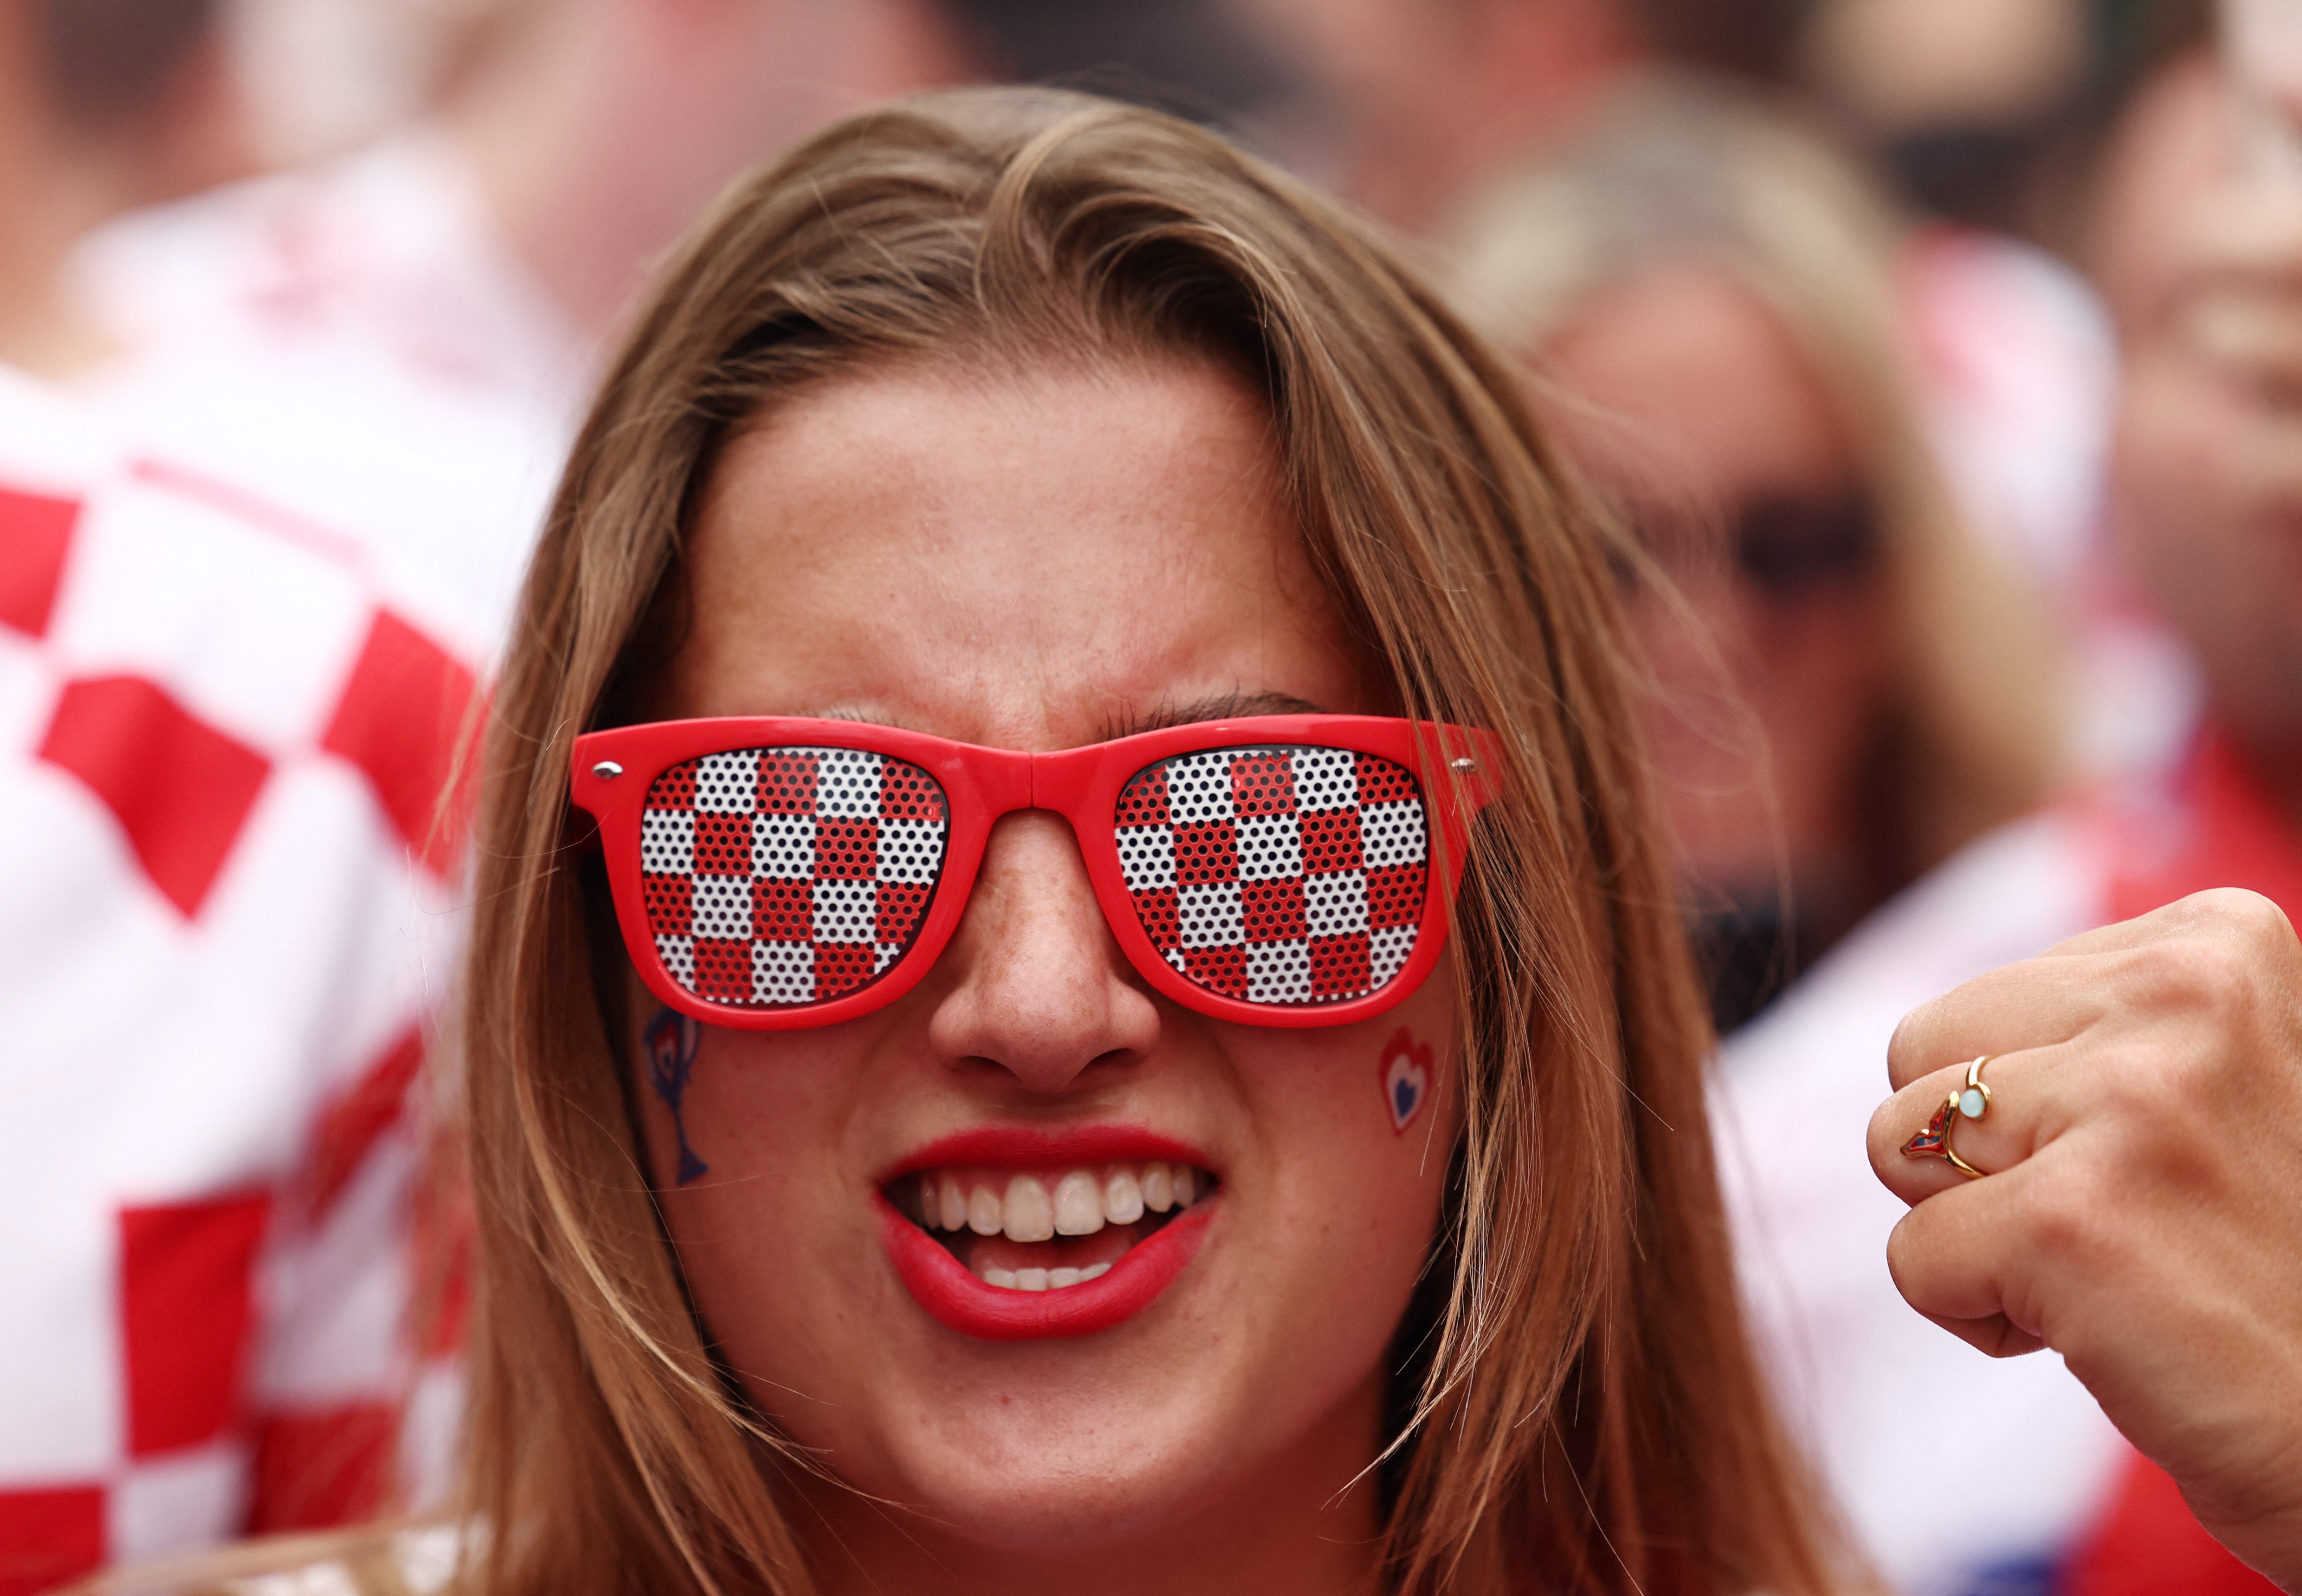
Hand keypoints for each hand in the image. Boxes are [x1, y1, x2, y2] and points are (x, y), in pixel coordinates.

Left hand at [1868, 889, 2301, 1589]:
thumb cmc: (2274, 1267)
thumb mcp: (2211, 1082)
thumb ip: (2095, 1022)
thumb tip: (1940, 1037)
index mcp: (2219, 941)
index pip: (1977, 1004)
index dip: (2032, 1107)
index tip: (2155, 1166)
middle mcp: (2182, 995)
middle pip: (1917, 1054)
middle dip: (1976, 1155)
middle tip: (2116, 1222)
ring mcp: (2130, 1101)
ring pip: (1897, 1146)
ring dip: (1975, 1232)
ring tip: (2116, 1270)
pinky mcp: (2073, 1220)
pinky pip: (1912, 1258)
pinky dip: (1980, 1316)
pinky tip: (2108, 1332)